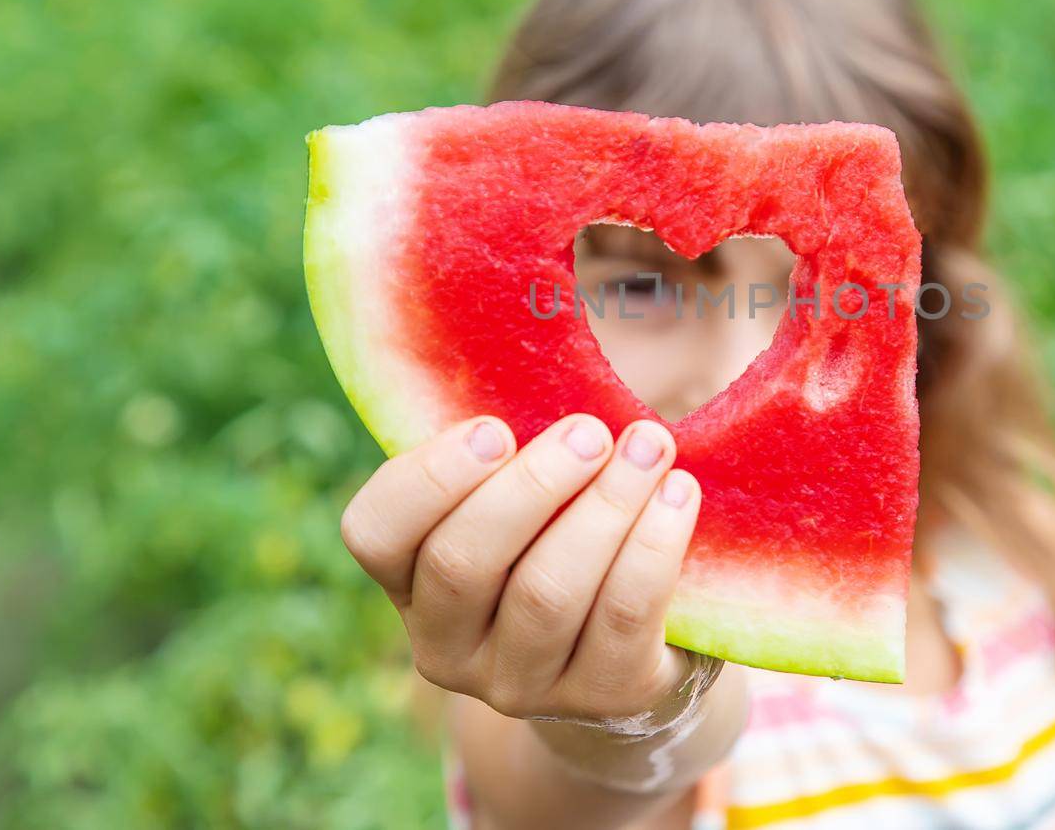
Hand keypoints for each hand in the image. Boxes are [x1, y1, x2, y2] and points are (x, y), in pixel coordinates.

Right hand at [339, 413, 710, 726]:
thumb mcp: (521, 501)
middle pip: (465, 563)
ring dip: (605, 506)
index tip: (495, 427)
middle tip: (592, 431)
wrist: (635, 656)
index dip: (430, 478)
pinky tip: (680, 495)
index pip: (374, 533)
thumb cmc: (564, 540)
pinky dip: (653, 547)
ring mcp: (521, 684)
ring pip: (547, 593)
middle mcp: (448, 646)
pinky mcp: (602, 697)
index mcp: (409, 583)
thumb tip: (532, 356)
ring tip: (650, 447)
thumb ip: (506, 452)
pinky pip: (623, 618)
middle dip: (534, 485)